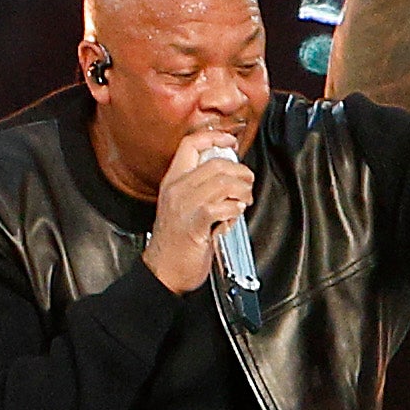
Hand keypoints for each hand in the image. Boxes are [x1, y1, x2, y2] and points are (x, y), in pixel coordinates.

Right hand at [145, 131, 255, 295]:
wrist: (163, 272)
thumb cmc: (175, 243)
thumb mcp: (182, 206)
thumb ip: (199, 187)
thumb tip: (227, 174)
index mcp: (172, 181)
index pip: (190, 145)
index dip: (214, 137)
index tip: (230, 141)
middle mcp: (176, 190)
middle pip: (215, 162)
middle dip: (240, 172)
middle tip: (246, 184)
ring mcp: (184, 206)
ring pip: (223, 182)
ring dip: (242, 191)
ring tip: (243, 201)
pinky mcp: (195, 224)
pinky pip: (223, 206)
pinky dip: (235, 209)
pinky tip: (234, 216)